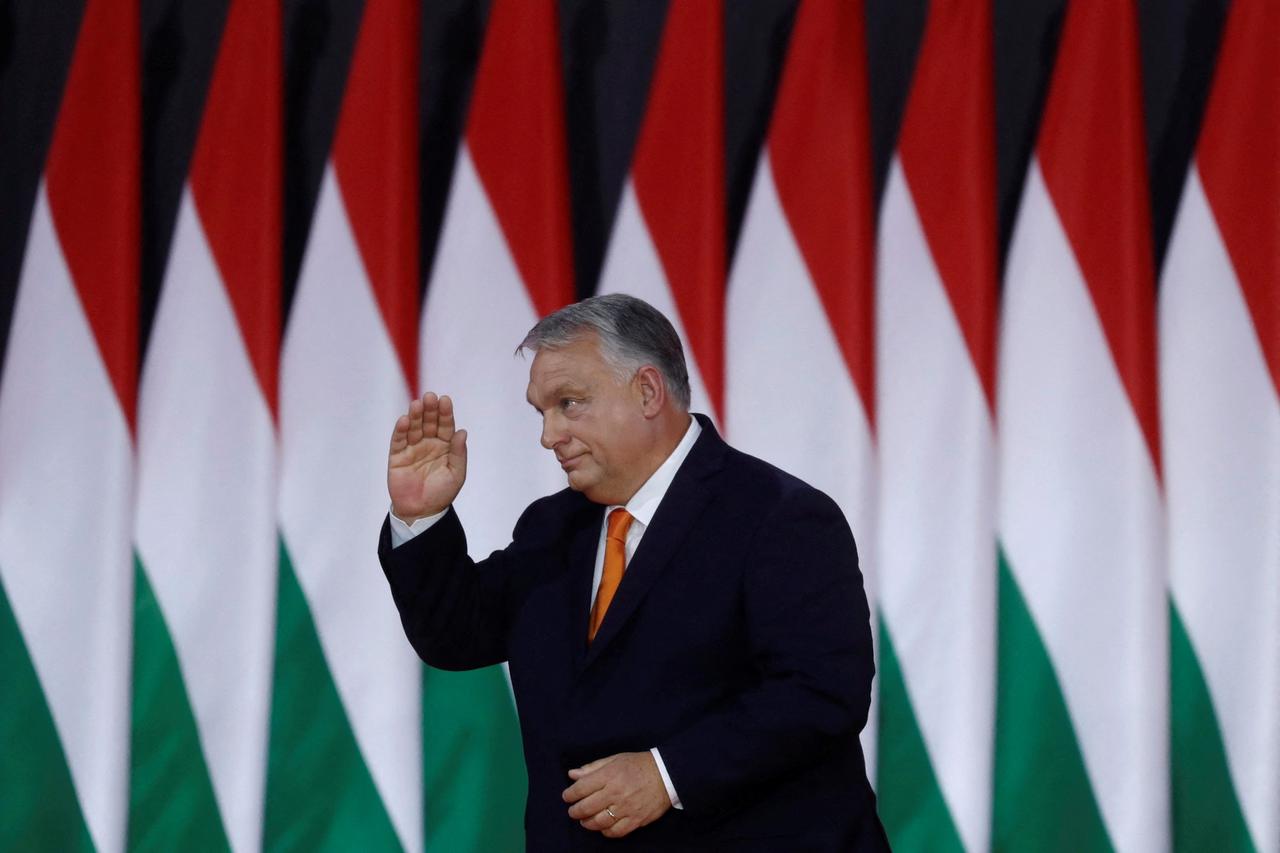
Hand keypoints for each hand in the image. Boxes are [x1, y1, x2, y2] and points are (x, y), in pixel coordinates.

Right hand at [387, 392, 466, 522]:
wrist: (422, 512)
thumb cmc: (442, 493)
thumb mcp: (456, 474)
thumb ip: (458, 453)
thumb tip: (463, 432)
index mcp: (444, 446)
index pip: (445, 425)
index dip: (445, 413)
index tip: (445, 400)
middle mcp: (428, 443)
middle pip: (428, 422)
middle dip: (430, 410)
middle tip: (430, 397)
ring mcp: (412, 448)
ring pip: (413, 428)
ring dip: (415, 415)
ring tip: (417, 404)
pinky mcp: (397, 456)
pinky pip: (398, 440)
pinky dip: (401, 430)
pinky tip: (404, 420)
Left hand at [562, 752, 671, 838]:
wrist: (667, 774)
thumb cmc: (638, 765)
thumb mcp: (615, 759)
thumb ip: (593, 767)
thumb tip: (572, 774)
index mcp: (610, 775)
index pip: (581, 787)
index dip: (570, 794)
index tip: (567, 796)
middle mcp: (616, 792)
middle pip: (587, 807)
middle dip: (575, 811)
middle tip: (573, 811)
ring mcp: (626, 808)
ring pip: (599, 822)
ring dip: (587, 823)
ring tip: (584, 821)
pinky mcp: (636, 820)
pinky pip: (615, 832)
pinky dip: (605, 832)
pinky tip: (602, 826)